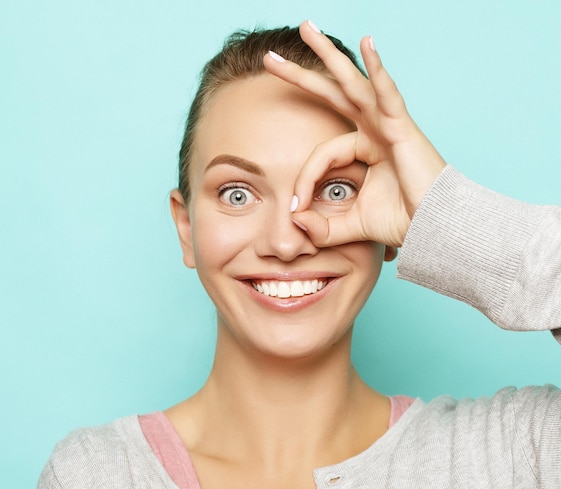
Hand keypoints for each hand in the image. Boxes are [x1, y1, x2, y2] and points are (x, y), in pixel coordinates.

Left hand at [263, 20, 445, 248]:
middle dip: (301, 75)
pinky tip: (367, 44)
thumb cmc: (402, 223)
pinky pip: (387, 94)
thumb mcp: (349, 226)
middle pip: (332, 94)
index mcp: (364, 150)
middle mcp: (374, 131)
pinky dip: (378, 69)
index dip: (304, 179)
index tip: (295, 208)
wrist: (434, 229)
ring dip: (328, 55)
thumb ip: (320, 226)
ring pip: (353, 84)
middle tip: (270, 57)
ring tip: (306, 28)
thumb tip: (293, 219)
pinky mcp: (403, 128)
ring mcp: (389, 125)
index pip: (321, 153)